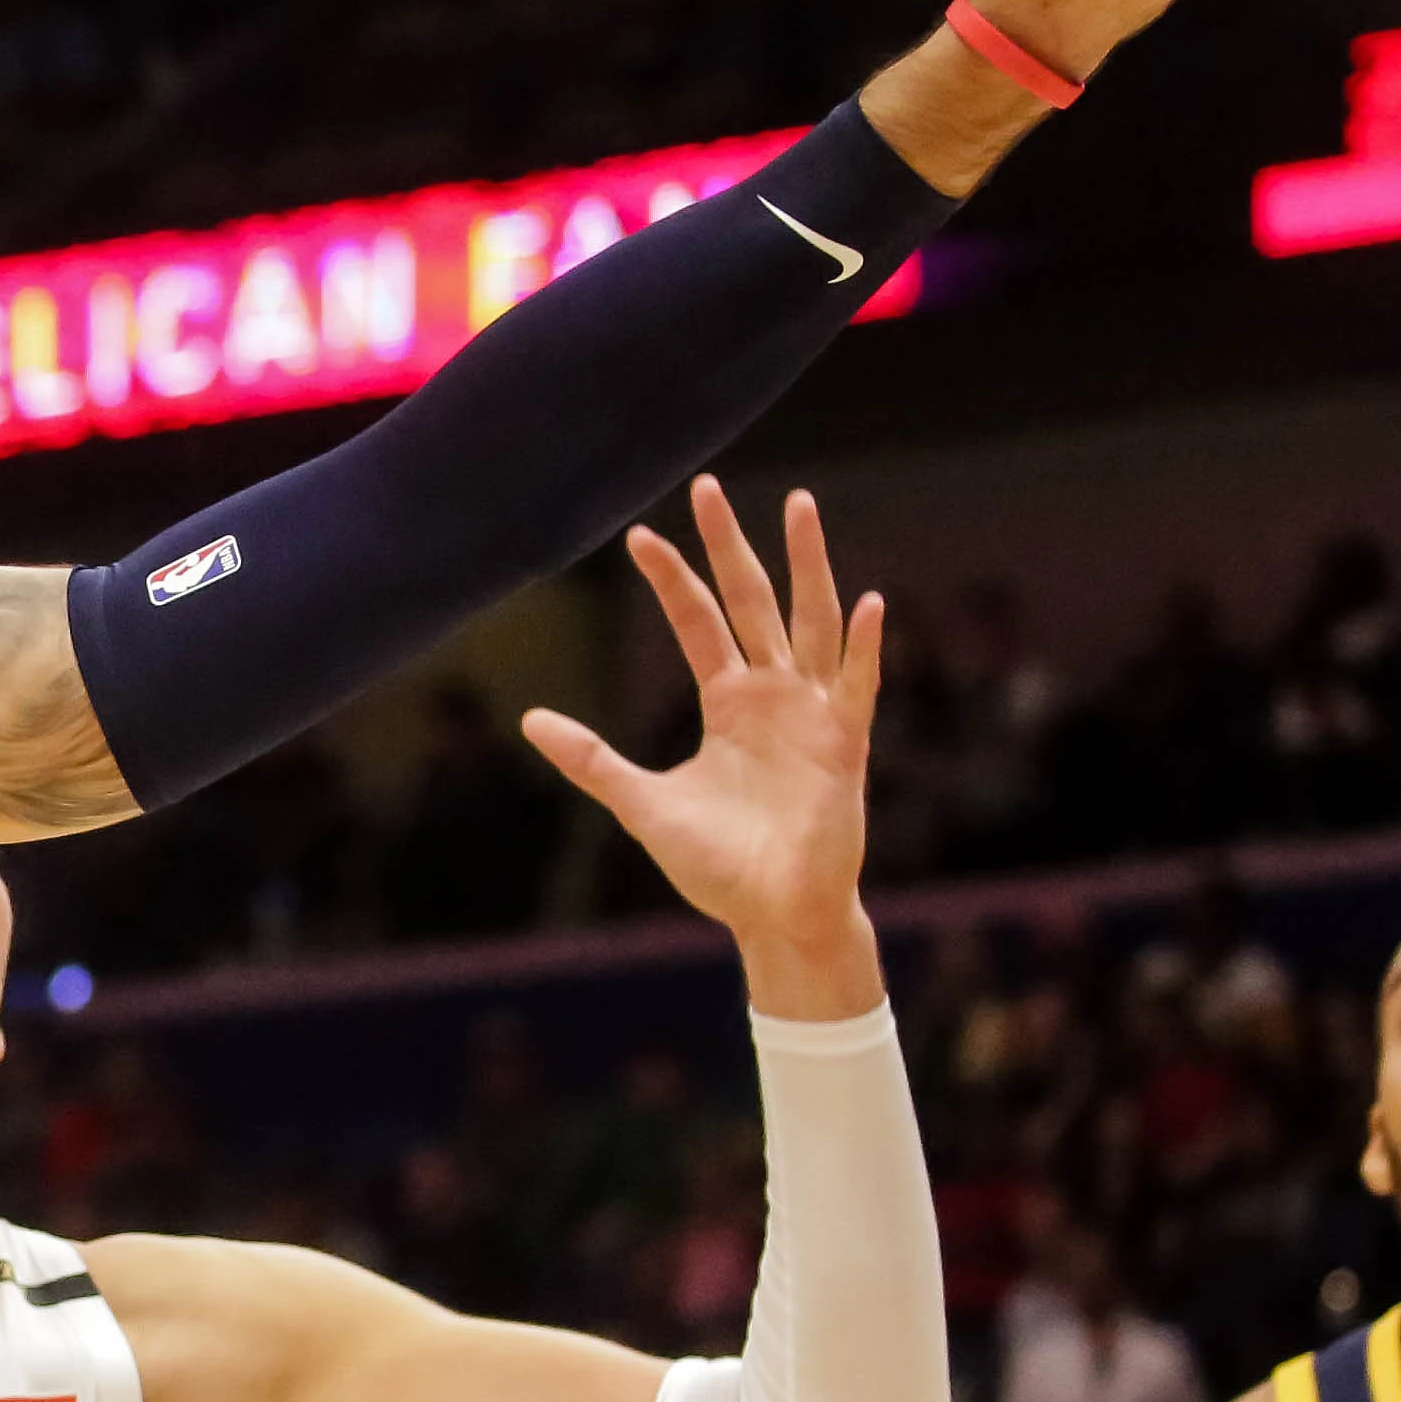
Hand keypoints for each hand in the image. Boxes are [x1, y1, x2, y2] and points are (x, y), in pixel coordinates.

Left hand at [528, 477, 883, 1019]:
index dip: (671, 579)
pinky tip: (869, 601)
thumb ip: (592, 760)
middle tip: (707, 486)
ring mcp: (813, 714)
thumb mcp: (642, 803)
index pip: (698, 621)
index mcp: (728, 703)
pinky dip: (865, 645)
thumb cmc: (719, 866)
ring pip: (811, 621)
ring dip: (808, 565)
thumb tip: (530, 720)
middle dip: (730, 545)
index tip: (639, 535)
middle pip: (751, 600)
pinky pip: (858, 684)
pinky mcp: (846, 744)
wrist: (771, 914)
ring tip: (799, 506)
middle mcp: (772, 695)